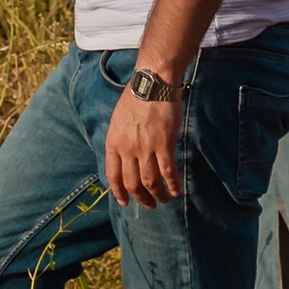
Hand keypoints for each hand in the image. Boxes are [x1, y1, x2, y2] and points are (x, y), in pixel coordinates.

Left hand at [104, 84, 181, 205]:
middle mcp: (127, 149)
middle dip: (140, 198)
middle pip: (132, 183)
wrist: (153, 83)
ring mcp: (145, 149)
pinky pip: (168, 172)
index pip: (112, 175)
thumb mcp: (118, 120)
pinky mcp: (164, 145)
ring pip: (150, 182)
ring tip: (163, 200)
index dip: (119, 192)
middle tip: (148, 205)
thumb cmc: (136, 98)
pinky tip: (176, 191)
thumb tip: (125, 156)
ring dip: (157, 195)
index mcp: (113, 143)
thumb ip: (120, 140)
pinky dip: (172, 185)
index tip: (125, 202)